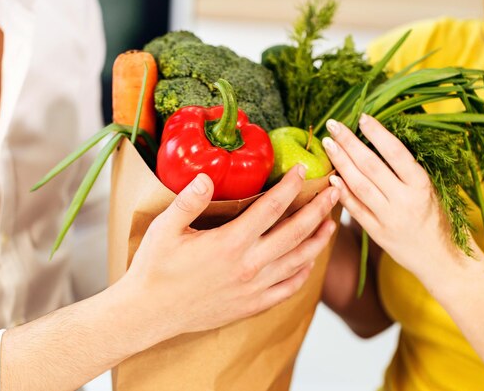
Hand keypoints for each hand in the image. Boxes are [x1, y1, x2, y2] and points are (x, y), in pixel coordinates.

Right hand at [123, 164, 337, 340]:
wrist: (149, 314)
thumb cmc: (155, 268)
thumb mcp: (164, 228)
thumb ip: (188, 201)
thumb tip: (205, 176)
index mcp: (230, 242)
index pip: (272, 207)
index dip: (292, 186)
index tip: (305, 170)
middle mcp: (249, 265)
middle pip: (295, 232)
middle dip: (318, 209)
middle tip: (335, 191)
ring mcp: (254, 288)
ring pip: (298, 261)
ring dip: (319, 240)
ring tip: (332, 224)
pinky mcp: (252, 306)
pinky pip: (288, 288)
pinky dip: (304, 273)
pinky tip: (309, 261)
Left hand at [321, 115, 462, 280]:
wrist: (442, 259)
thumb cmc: (439, 217)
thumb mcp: (432, 189)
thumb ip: (408, 170)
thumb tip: (379, 139)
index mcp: (422, 185)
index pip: (396, 153)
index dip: (377, 133)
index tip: (361, 117)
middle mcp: (405, 201)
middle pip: (371, 167)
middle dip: (349, 143)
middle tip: (333, 124)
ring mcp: (389, 218)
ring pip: (359, 186)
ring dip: (341, 163)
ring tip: (328, 144)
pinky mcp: (377, 234)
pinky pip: (356, 210)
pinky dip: (342, 192)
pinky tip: (331, 177)